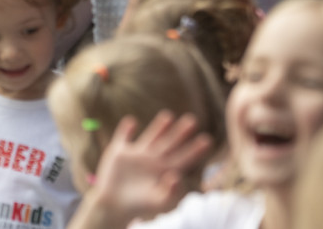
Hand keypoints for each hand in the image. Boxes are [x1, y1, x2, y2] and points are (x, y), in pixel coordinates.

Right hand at [88, 112, 214, 224]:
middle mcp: (152, 160)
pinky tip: (131, 121)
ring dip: (159, 126)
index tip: (208, 140)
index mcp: (164, 171)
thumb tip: (177, 177)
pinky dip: (126, 129)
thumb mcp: (157, 202)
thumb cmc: (139, 206)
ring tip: (169, 115)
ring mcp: (136, 155)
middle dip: (181, 132)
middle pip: (170, 143)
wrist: (114, 206)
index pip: (183, 158)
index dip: (195, 149)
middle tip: (193, 120)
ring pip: (151, 137)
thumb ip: (170, 192)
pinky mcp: (120, 152)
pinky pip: (123, 137)